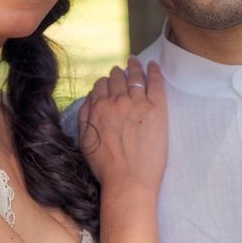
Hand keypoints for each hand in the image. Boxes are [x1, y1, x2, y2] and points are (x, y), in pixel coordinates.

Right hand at [78, 56, 166, 194]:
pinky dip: (154, 71)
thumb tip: (89, 100)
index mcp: (99, 109)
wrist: (128, 181)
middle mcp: (117, 102)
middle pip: (117, 79)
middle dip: (118, 73)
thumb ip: (84, 117)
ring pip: (134, 77)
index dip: (105, 83)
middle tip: (121, 69)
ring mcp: (138, 104)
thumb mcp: (85, 142)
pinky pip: (155, 83)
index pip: (101, 86)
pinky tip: (153, 65)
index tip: (108, 83)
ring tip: (136, 61)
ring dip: (134, 67)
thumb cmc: (106, 168)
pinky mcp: (157, 110)